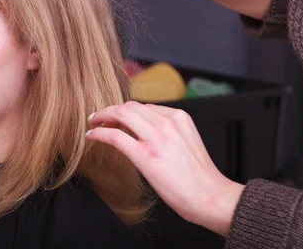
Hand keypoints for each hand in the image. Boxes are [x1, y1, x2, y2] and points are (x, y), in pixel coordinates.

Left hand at [86, 101, 244, 236]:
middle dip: (112, 110)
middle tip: (99, 117)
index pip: (146, 106)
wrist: (210, 196)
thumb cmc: (200, 177)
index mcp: (179, 117)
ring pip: (121, 114)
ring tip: (94, 124)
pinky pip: (115, 136)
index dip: (127, 111)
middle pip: (130, 106)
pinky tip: (92, 137)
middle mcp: (167, 123)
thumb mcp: (188, 142)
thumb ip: (170, 132)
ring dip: (103, 117)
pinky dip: (100, 134)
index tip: (118, 117)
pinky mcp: (145, 155)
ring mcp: (156, 138)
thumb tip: (147, 132)